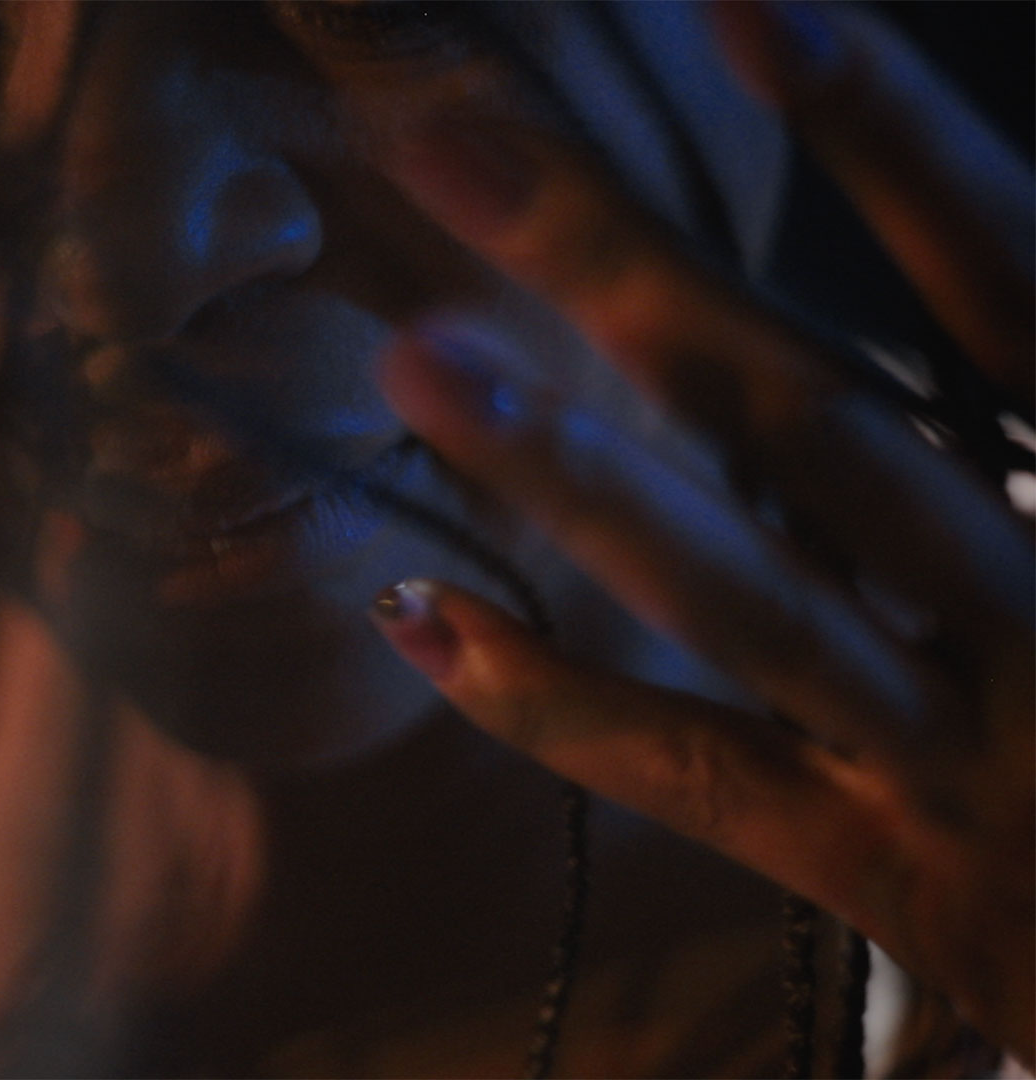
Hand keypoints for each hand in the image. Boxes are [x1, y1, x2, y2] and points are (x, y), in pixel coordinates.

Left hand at [368, 5, 1032, 1061]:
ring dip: (572, 475)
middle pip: (804, 412)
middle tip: (447, 143)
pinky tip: (408, 607)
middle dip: (622, 274)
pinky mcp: (868, 861)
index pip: (1004, 279)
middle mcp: (1030, 611)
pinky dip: (549, 698)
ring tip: (414, 361)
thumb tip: (978, 245)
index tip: (745, 6)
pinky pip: (690, 775)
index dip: (888, 137)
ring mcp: (940, 747)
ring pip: (741, 601)